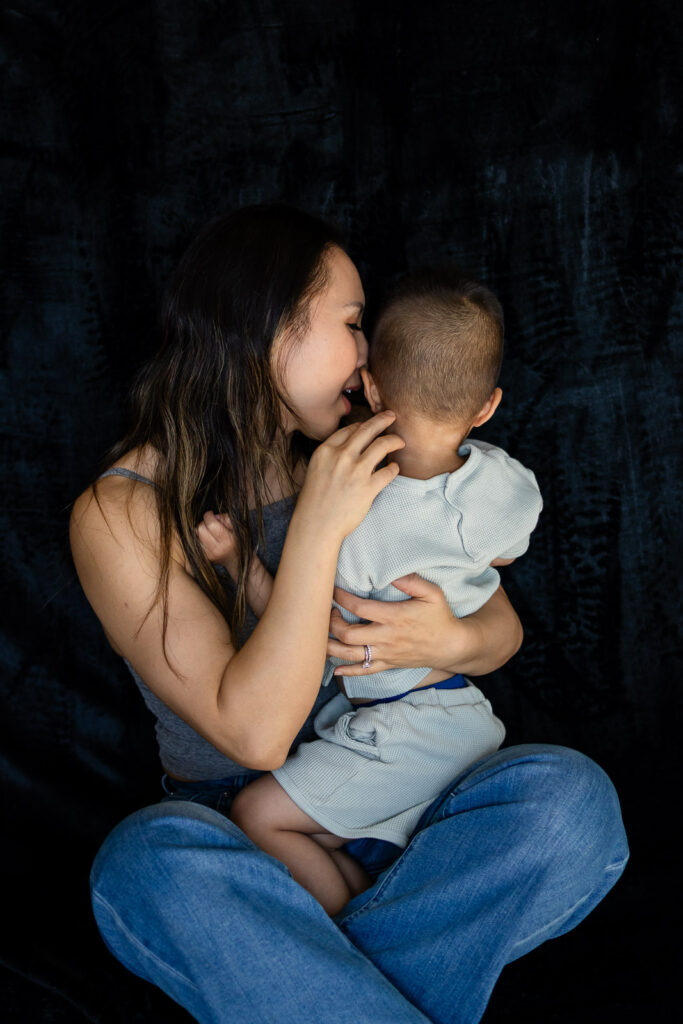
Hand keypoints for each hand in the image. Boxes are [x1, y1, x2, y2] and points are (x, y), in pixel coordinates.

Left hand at [197, 511, 238, 575]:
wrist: (237, 560)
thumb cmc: (238, 540)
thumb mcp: (237, 527)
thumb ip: (226, 518)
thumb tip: (214, 516)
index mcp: (227, 541)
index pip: (211, 524)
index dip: (209, 515)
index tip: (211, 514)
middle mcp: (217, 549)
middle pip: (200, 529)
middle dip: (204, 523)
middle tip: (210, 523)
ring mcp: (209, 555)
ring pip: (196, 535)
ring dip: (201, 531)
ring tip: (209, 531)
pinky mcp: (205, 557)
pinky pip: (196, 542)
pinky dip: (200, 538)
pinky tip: (207, 538)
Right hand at [297, 411, 404, 542]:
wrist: (316, 525)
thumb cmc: (315, 500)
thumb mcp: (316, 469)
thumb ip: (332, 456)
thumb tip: (353, 446)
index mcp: (326, 450)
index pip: (350, 429)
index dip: (363, 426)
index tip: (370, 426)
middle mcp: (341, 456)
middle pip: (367, 430)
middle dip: (382, 420)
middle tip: (392, 416)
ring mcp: (356, 471)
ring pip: (382, 445)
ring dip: (394, 441)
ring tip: (400, 441)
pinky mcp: (368, 488)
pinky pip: (388, 471)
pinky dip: (394, 468)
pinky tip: (394, 468)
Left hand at [326, 573, 459, 675]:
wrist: (451, 646)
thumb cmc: (440, 617)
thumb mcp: (432, 594)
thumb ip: (411, 581)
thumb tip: (390, 573)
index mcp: (394, 617)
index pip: (360, 608)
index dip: (342, 598)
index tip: (333, 589)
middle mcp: (386, 637)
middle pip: (348, 634)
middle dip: (332, 623)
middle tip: (329, 611)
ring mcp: (385, 653)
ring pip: (350, 655)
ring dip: (332, 647)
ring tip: (323, 635)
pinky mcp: (387, 664)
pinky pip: (364, 671)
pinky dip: (347, 671)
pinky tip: (335, 669)